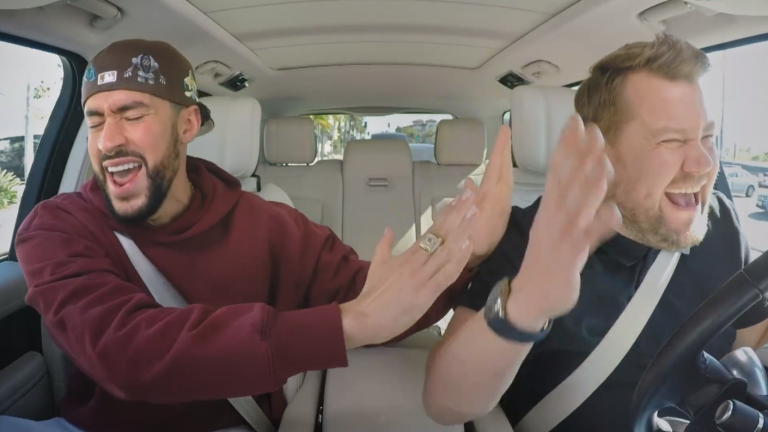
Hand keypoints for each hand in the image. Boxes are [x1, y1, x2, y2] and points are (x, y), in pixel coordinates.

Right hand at [341, 189, 478, 348]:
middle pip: (441, 234)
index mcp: (408, 255)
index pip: (431, 230)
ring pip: (446, 250)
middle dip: (457, 214)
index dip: (446, 214)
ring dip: (462, 231)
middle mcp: (417, 261)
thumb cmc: (372, 295)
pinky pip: (446, 274)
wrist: (363, 317)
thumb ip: (384, 246)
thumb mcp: (377, 265)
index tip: (458, 198)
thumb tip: (388, 229)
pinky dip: (458, 259)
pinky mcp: (427, 292)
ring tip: (474, 212)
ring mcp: (423, 276)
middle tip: (471, 195)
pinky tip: (467, 246)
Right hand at [453, 126, 513, 266]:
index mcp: (490, 199)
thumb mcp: (464, 223)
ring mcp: (499, 207)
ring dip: (502, 162)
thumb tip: (469, 184)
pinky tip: (484, 176)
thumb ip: (466, 203)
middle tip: (505, 132)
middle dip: (504, 151)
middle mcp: (498, 201)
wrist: (471, 265)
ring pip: (503, 179)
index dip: (500, 149)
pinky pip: (498, 190)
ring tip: (500, 146)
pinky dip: (495, 178)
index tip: (505, 130)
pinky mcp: (498, 215)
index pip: (497, 168)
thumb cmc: (467, 245)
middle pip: (503, 171)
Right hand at [512, 115, 620, 323]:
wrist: (529, 296)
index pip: (556, 170)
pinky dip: (599, 226)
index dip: (566, 145)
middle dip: (580, 155)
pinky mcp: (569, 257)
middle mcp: (552, 217)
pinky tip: (614, 213)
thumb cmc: (546, 259)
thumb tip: (587, 178)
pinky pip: (587, 239)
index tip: (576, 121)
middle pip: (567, 181)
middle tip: (593, 129)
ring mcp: (561, 236)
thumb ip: (570, 203)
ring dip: (590, 184)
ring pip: (577, 206)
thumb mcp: (553, 226)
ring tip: (604, 161)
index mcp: (548, 209)